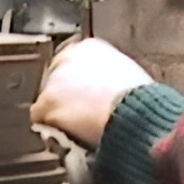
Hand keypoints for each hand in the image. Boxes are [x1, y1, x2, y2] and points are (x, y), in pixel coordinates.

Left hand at [33, 38, 154, 146]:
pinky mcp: (46, 103)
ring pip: (49, 102)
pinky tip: (69, 136)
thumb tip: (106, 93)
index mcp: (92, 48)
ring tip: (78, 130)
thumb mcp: (128, 77)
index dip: (78, 86)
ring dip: (59, 115)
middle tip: (81, 117)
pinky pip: (41, 120)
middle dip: (66, 99)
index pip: (73, 64)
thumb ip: (109, 78)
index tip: (84, 98)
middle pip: (57, 82)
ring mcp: (54, 80)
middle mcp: (68, 57)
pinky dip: (52, 130)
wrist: (135, 114)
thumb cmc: (142, 101)